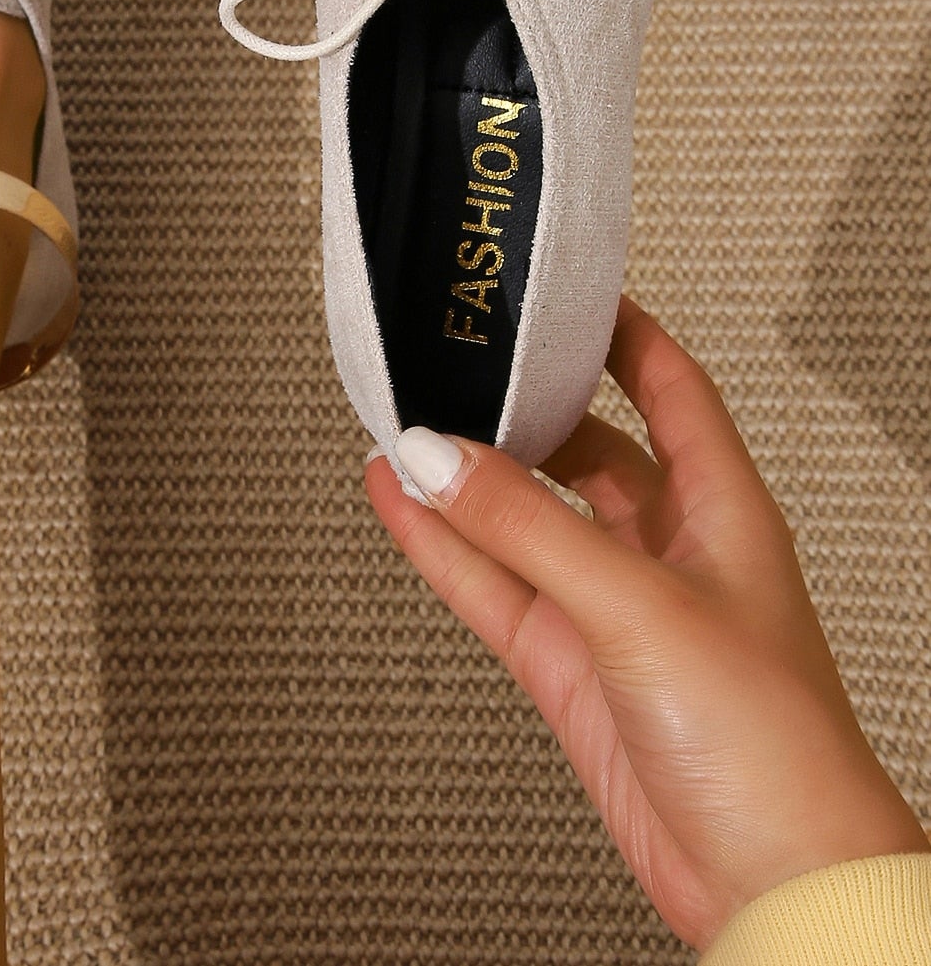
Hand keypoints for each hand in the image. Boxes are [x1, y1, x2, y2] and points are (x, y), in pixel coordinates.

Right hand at [365, 295, 929, 950]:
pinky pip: (495, 588)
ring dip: (469, 479)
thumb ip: (530, 530)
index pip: (671, 385)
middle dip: (527, 408)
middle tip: (459, 364)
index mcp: (723, 508)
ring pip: (527, 521)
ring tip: (405, 425)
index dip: (621, 333)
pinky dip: (444, 549)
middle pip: (588, 449)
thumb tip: (441, 455)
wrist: (774, 884)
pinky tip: (402, 507)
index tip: (564, 292)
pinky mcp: (573, 671)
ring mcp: (616, 611)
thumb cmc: (774, 747)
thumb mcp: (641, 606)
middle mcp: (670, 550)